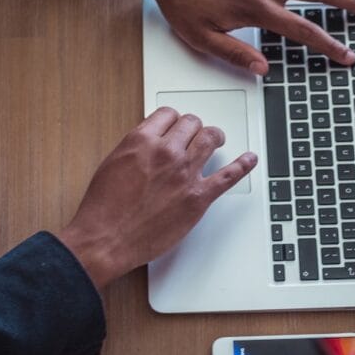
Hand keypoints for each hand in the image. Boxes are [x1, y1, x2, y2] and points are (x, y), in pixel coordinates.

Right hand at [56, 107, 256, 288]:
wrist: (106, 240)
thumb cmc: (104, 208)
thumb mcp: (112, 163)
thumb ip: (136, 149)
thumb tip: (151, 142)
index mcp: (142, 141)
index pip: (169, 114)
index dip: (173, 120)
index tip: (176, 125)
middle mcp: (167, 153)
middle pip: (192, 124)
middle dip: (193, 128)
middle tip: (194, 134)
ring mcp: (185, 174)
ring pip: (210, 139)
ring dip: (215, 137)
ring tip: (217, 140)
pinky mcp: (199, 197)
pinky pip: (228, 176)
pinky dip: (243, 166)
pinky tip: (250, 160)